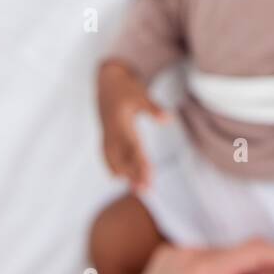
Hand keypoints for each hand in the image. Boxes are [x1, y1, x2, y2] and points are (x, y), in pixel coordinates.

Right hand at [98, 60, 168, 191]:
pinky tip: (122, 178)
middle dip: (133, 175)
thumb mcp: (140, 94)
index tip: (150, 178)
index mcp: (120, 123)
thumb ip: (153, 108)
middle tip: (146, 190)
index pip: (132, 148)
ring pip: (114, 160)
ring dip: (125, 174)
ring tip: (138, 189)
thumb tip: (168, 119)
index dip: (140, 164)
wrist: (106, 82)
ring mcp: (107, 136)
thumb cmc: (126, 89)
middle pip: (123, 158)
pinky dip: (114, 168)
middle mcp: (112, 132)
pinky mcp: (105, 137)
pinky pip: (107, 156)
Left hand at [119, 240, 273, 273]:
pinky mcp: (164, 255)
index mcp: (206, 270)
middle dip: (260, 270)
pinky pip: (199, 255)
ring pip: (220, 253)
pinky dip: (213, 269)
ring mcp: (173, 252)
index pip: (257, 249)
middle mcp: (188, 253)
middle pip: (239, 252)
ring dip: (235, 270)